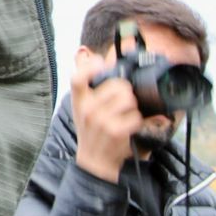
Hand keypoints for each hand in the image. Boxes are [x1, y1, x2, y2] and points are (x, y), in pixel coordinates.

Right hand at [70, 49, 145, 182]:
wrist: (94, 162)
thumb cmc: (92, 132)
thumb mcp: (82, 108)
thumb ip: (85, 84)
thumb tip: (84, 53)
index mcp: (79, 101)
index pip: (78, 77)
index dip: (90, 66)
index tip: (101, 62)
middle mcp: (88, 109)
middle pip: (118, 86)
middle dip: (126, 92)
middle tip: (124, 102)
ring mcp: (102, 121)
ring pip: (129, 99)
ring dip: (133, 107)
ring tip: (126, 115)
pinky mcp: (116, 131)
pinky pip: (136, 116)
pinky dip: (138, 121)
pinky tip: (129, 127)